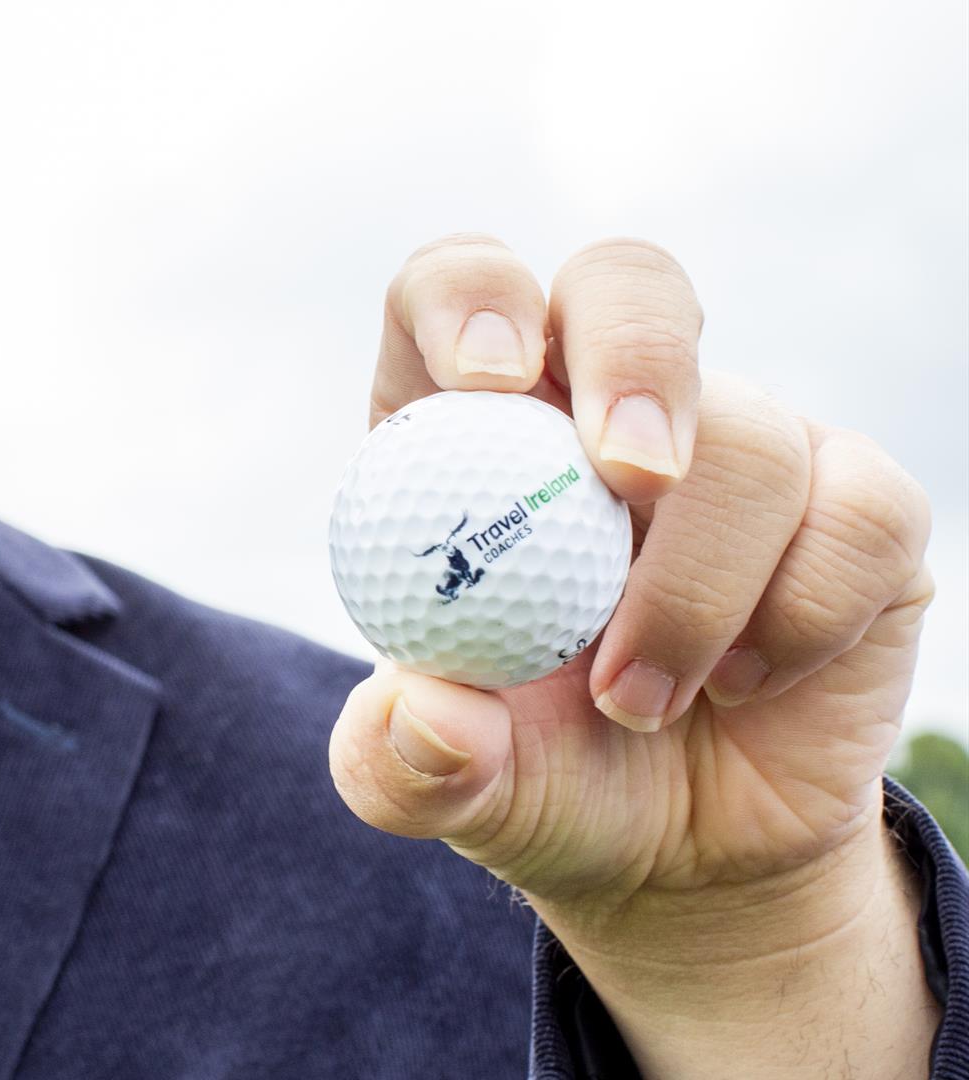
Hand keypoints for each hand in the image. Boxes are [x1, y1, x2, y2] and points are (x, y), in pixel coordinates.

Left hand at [327, 235, 938, 1076]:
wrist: (681, 851)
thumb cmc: (536, 779)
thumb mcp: (447, 789)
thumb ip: (403, 761)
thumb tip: (424, 712)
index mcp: (472, 431)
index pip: (459, 286)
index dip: (474, 297)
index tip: (489, 381)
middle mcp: (604, 409)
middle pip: (627, 282)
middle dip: (636, 358)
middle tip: (628, 476)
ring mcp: (740, 445)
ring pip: (753, 436)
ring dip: (695, 586)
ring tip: (638, 700)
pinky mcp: (856, 507)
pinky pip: (864, 511)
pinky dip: (802, 614)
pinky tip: (743, 683)